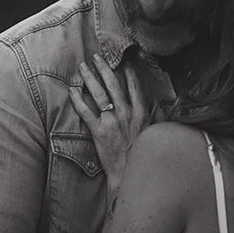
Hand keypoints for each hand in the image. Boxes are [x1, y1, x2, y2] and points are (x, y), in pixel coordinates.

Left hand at [69, 53, 150, 194]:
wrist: (129, 175)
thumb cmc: (141, 156)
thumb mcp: (154, 134)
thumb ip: (157, 117)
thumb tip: (160, 104)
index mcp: (141, 113)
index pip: (134, 85)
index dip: (127, 70)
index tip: (122, 60)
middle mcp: (126, 113)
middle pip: (113, 84)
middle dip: (104, 67)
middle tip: (96, 57)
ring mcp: (111, 122)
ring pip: (98, 93)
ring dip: (89, 78)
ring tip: (82, 67)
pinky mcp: (98, 131)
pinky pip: (85, 111)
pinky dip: (77, 99)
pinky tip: (72, 90)